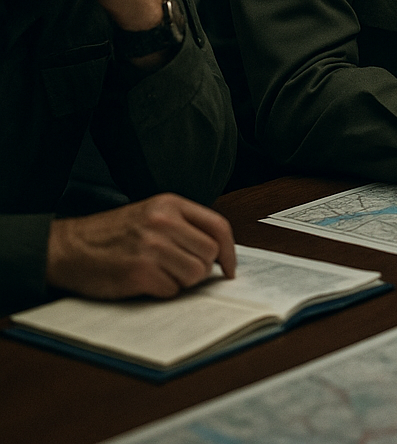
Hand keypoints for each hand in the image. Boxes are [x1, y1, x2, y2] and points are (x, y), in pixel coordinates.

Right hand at [46, 194, 235, 299]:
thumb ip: (183, 225)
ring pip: (195, 274)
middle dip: (201, 268)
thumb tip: (218, 252)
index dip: (230, 251)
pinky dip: (162, 291)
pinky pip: (171, 290)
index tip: (230, 268)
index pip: (218, 226)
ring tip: (161, 274)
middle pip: (209, 253)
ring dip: (182, 281)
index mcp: (170, 204)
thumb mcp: (151, 214)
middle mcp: (164, 222)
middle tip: (180, 270)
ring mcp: (152, 247)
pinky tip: (144, 281)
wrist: (68, 247)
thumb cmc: (111, 234)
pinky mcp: (139, 272)